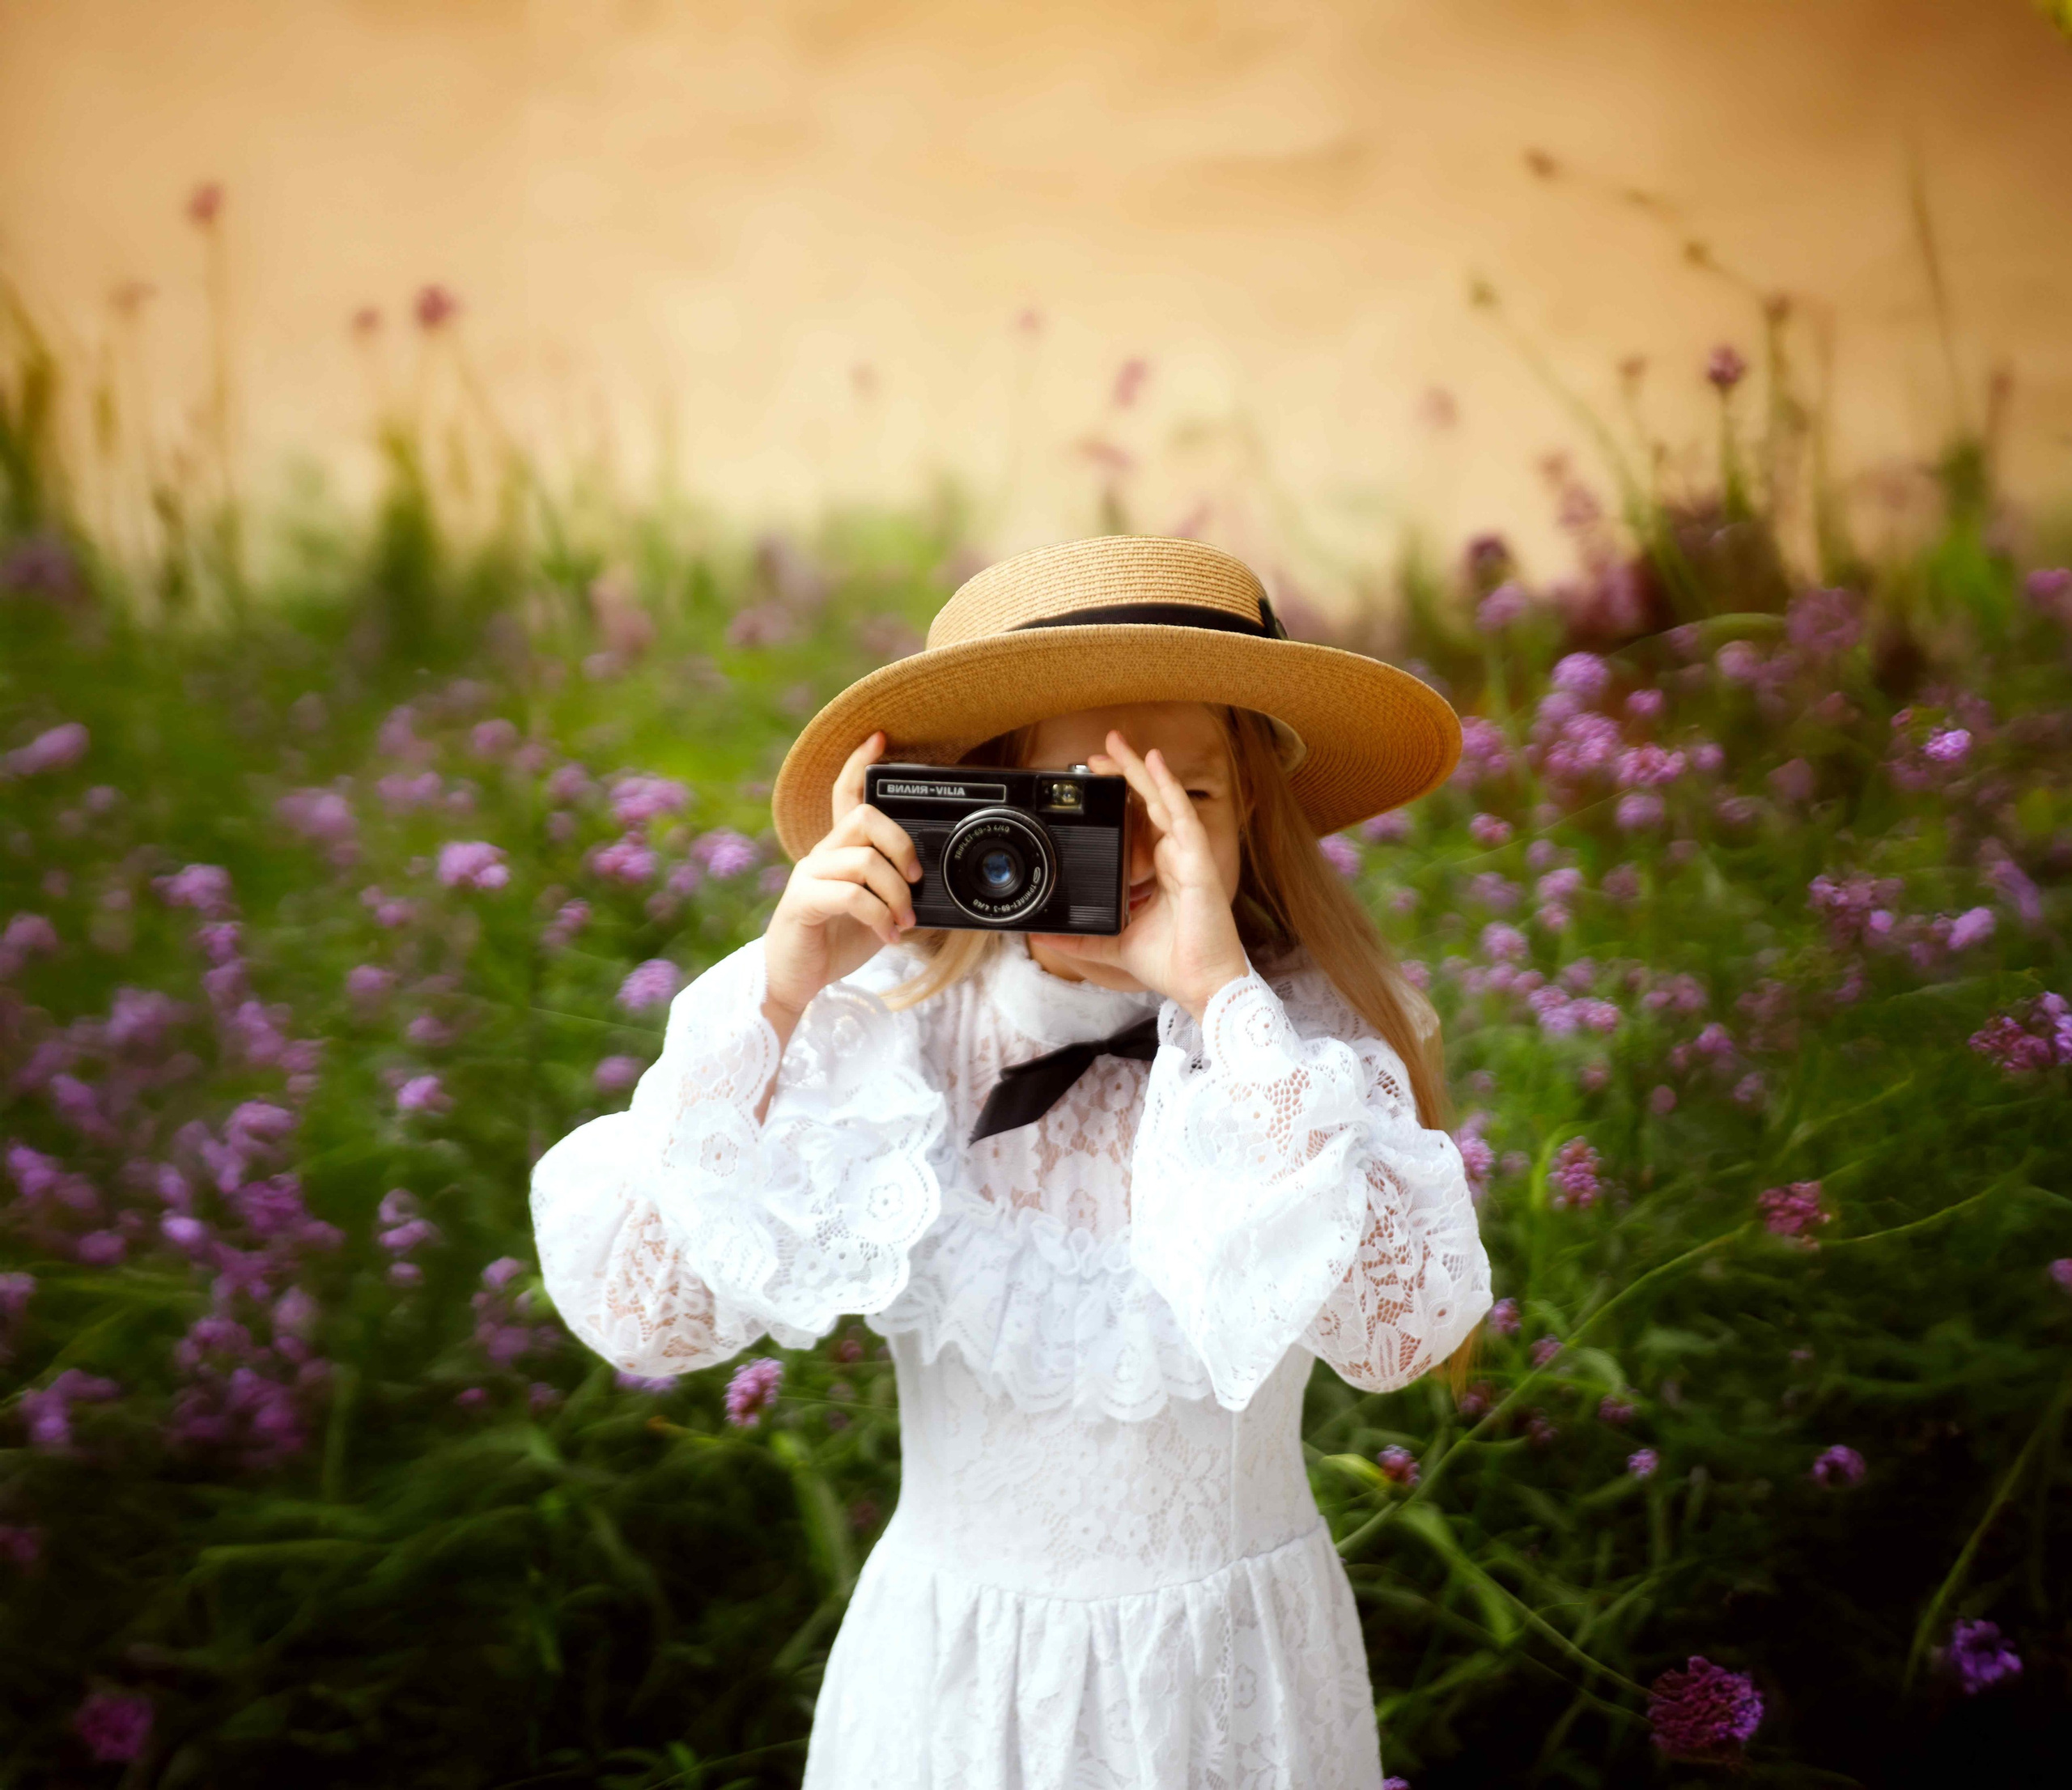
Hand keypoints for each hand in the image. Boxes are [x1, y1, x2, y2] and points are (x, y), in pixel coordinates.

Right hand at [762, 731, 920, 1034]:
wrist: (794, 981)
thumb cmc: (835, 942)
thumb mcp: (875, 910)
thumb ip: (894, 888)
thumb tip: (931, 883)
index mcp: (838, 851)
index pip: (845, 794)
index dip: (860, 764)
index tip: (880, 738)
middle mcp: (821, 854)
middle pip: (865, 818)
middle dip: (902, 845)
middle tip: (916, 878)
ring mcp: (809, 876)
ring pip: (865, 859)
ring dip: (896, 893)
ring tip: (903, 921)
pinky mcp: (803, 902)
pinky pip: (852, 895)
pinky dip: (879, 917)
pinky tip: (887, 936)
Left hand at [1031, 729, 1249, 1020]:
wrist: (1200, 985)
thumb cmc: (1170, 963)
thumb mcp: (1114, 944)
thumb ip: (1081, 937)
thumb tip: (1045, 937)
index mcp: (1158, 872)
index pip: (1137, 824)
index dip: (1118, 800)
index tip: (1092, 781)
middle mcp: (1173, 858)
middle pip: (1147, 805)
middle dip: (1123, 775)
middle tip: (1098, 751)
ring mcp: (1187, 856)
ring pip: (1161, 802)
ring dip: (1139, 771)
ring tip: (1118, 745)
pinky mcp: (1197, 861)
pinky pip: (1181, 816)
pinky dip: (1168, 787)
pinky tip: (1155, 762)